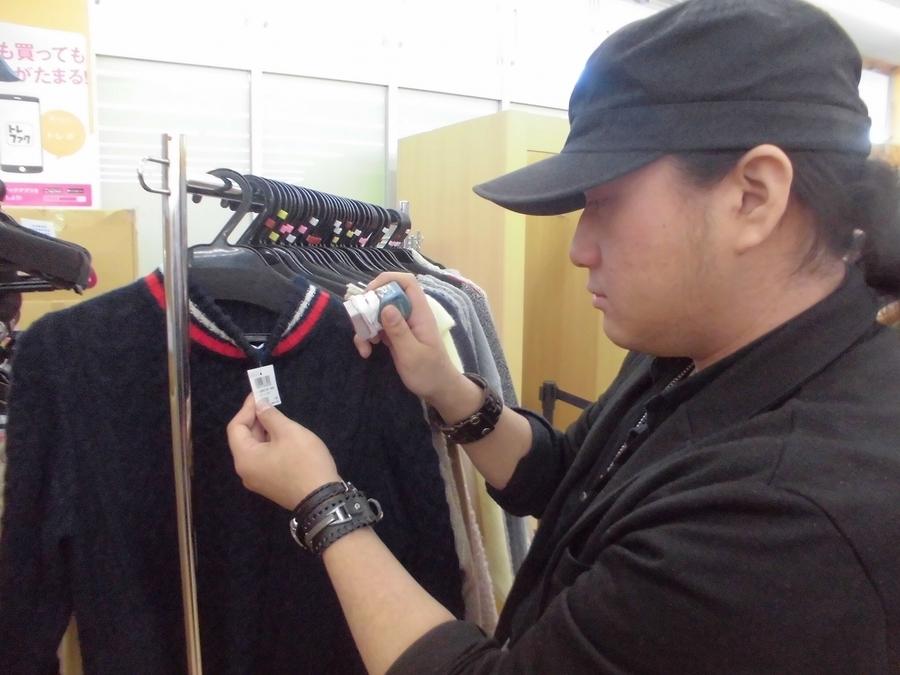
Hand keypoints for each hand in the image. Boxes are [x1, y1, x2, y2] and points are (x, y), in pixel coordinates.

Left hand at [226, 394, 341, 509]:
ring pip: (255, 450)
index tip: (259, 394)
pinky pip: (264, 460)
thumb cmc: (304, 462)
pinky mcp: (271, 485)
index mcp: (245, 458)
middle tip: (270, 403)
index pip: (236, 428)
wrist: (323, 499)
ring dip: (264, 432)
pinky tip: (283, 437)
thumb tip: (260, 405)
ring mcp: (258, 481)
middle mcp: (246, 471)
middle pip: (244, 440)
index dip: (247, 409)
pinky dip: (270, 445)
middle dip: (256, 420)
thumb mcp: (288, 432)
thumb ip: (270, 416)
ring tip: (278, 418)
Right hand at [353, 272, 464, 404]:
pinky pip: (376, 328)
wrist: (438, 390)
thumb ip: (399, 331)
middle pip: (386, 296)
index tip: (369, 294)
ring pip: (377, 313)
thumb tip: (385, 307)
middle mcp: (410, 314)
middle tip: (359, 323)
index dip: (387, 280)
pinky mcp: (395, 336)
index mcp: (420, 313)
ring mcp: (402, 325)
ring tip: (365, 346)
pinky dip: (368, 338)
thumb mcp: (412, 354)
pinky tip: (366, 352)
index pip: (407, 282)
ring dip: (365, 326)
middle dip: (368, 308)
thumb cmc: (429, 373)